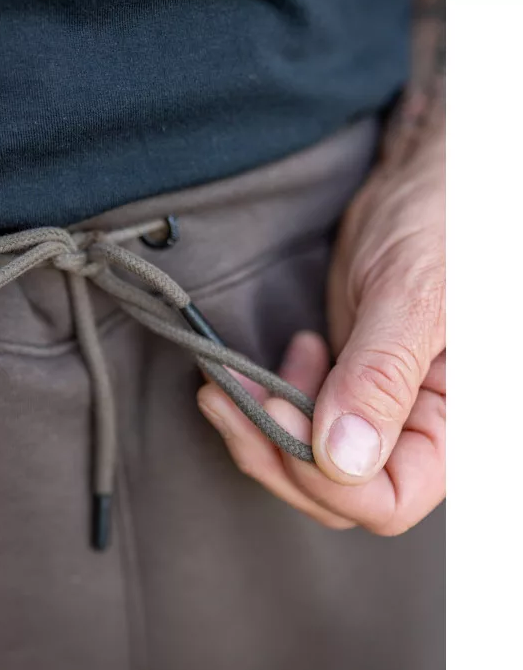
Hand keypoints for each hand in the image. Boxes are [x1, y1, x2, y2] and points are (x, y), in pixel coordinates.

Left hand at [198, 127, 444, 534]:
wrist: (423, 185)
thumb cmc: (443, 221)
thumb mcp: (414, 296)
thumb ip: (382, 376)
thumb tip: (344, 460)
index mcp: (456, 424)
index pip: (386, 501)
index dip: (321, 478)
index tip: (277, 413)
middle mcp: (418, 431)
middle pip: (333, 492)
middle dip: (272, 450)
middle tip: (231, 394)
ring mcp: (377, 413)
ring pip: (305, 463)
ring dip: (256, 430)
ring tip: (231, 380)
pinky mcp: (343, 389)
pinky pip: (295, 424)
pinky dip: (261, 408)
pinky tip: (259, 372)